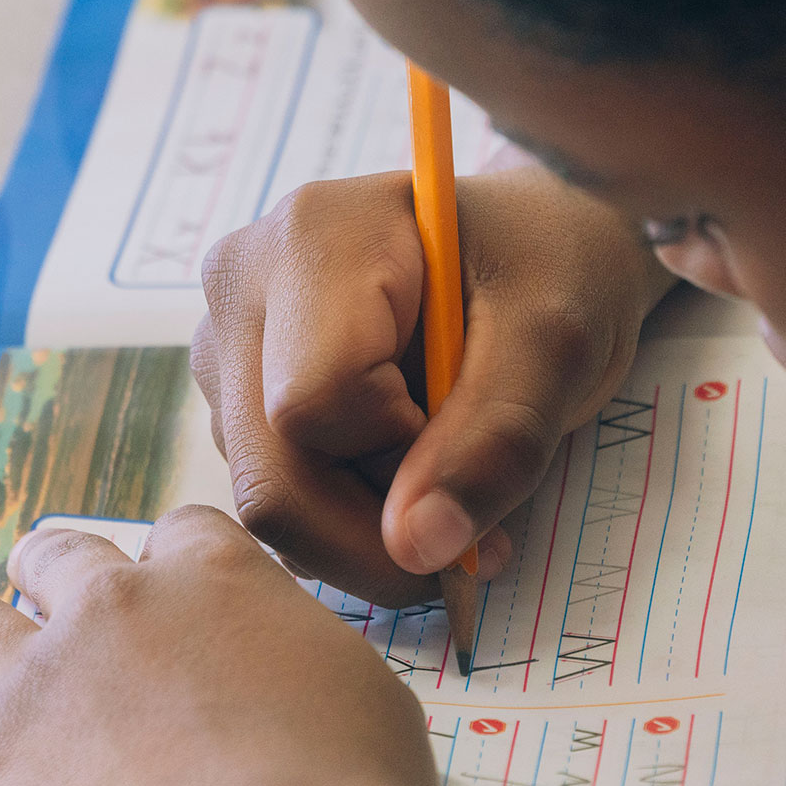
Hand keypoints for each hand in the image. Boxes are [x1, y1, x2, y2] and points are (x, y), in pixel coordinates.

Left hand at [0, 508, 570, 785]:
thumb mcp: (364, 692)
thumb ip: (307, 659)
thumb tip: (301, 670)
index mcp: (215, 580)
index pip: (181, 533)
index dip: (170, 554)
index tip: (164, 572)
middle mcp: (114, 609)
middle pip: (60, 558)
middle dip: (45, 564)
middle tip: (33, 570)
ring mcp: (35, 686)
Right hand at [192, 165, 675, 605]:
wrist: (532, 245)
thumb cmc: (549, 268)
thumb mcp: (557, 344)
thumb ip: (495, 443)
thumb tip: (415, 548)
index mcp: (314, 237)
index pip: (313, 405)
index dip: (401, 457)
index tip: (476, 435)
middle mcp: (242, 287)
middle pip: (272, 474)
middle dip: (381, 533)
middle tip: (479, 540)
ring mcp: (228, 348)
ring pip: (271, 503)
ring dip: (373, 531)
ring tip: (454, 483)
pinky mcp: (235, 400)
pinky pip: (277, 502)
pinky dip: (352, 524)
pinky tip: (412, 480)